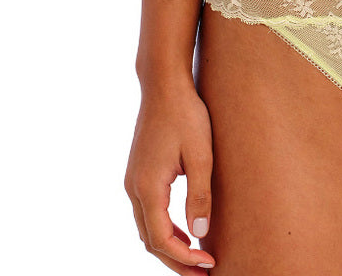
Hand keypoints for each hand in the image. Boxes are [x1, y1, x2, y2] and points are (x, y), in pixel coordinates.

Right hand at [124, 82, 216, 272]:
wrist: (164, 85)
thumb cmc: (186, 115)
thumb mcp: (201, 155)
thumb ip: (199, 196)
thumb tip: (200, 234)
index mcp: (147, 188)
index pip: (162, 239)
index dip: (184, 258)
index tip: (209, 264)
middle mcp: (133, 189)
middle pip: (150, 241)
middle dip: (176, 261)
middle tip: (204, 272)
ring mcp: (133, 181)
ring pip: (147, 229)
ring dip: (170, 247)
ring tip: (196, 257)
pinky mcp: (138, 174)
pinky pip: (147, 213)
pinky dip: (164, 229)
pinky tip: (185, 231)